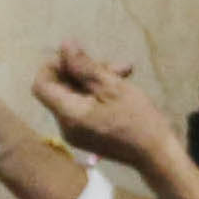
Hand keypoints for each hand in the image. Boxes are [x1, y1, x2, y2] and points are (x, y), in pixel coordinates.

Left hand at [32, 43, 183, 176]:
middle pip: (61, 88)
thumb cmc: (138, 119)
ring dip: (96, 79)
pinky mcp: (88, 134)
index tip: (77, 56)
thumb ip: (85, 66)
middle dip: (83, 70)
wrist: (157, 153)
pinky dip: (98, 94)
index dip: (54, 65)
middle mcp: (66, 125)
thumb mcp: (112, 87)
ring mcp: (76, 132)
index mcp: (68, 115)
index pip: (41, 85)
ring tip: (124, 70)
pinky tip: (121, 83)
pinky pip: (84, 107)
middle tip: (112, 63)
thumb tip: (64, 45)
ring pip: (75, 95)